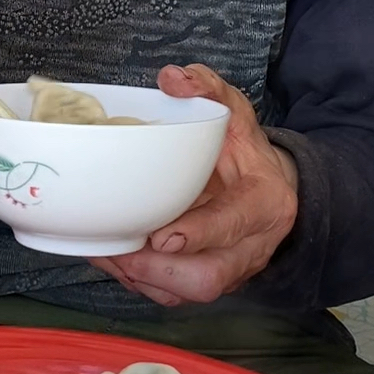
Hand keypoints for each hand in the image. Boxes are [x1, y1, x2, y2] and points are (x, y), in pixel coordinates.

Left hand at [93, 63, 297, 306]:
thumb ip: (209, 90)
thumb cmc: (245, 153)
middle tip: (121, 250)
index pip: (234, 224)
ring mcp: (231, 269)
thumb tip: (172, 78)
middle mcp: (252, 245)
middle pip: (211, 277)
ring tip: (105, 252)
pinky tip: (110, 256)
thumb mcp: (236, 114)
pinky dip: (138, 281)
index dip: (200, 234)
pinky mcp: (207, 280)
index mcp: (264, 202)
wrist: (268, 189)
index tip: (163, 236)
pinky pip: (172, 295)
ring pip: (188, 293)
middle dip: (161, 272)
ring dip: (142, 279)